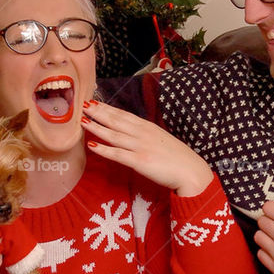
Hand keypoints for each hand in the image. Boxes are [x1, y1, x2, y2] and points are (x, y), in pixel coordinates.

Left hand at [82, 100, 212, 196]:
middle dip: (98, 112)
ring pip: (113, 135)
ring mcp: (140, 147)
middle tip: (82, 104)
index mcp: (148, 127)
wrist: (191, 171)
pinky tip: (91, 145)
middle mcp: (142, 133)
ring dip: (96, 127)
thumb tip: (133, 133)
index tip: (94, 101)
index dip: (107, 108)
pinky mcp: (139, 161)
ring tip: (82, 120)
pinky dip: (103, 149)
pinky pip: (117, 154)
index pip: (124, 115)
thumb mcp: (162, 140)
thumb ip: (147, 136)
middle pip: (116, 121)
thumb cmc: (178, 158)